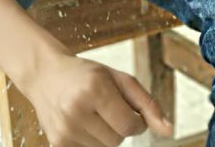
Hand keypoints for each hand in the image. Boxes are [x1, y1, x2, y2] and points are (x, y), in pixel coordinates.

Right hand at [21, 49, 173, 146]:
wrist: (45, 75)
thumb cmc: (87, 75)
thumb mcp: (118, 78)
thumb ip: (147, 103)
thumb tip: (169, 130)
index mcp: (94, 87)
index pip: (129, 125)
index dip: (135, 121)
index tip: (128, 110)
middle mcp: (76, 109)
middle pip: (117, 140)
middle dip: (118, 127)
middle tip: (104, 107)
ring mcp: (64, 129)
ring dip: (105, 136)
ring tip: (91, 114)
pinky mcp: (57, 144)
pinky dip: (92, 143)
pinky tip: (82, 124)